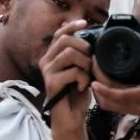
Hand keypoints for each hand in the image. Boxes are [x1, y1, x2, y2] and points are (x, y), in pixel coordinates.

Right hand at [38, 20, 95, 139]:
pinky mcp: (51, 83)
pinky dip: (83, 78)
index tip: (85, 23)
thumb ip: (83, 55)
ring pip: (69, 53)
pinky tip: (82, 87)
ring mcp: (47, 71)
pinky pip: (73, 71)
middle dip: (84, 48)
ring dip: (85, 63)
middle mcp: (46, 61)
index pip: (60, 33)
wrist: (71, 116)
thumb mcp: (83, 69)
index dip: (72, 26)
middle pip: (66, 40)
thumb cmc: (77, 92)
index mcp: (53, 55)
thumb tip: (93, 38)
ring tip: (87, 75)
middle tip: (90, 62)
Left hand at [91, 35, 139, 124]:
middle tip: (92, 66)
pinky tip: (101, 82)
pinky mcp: (130, 109)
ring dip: (97, 92)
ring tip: (94, 73)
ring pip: (107, 104)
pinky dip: (103, 95)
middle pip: (107, 100)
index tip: (94, 78)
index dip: (104, 89)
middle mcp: (134, 105)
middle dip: (96, 85)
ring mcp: (131, 108)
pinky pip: (111, 104)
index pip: (118, 95)